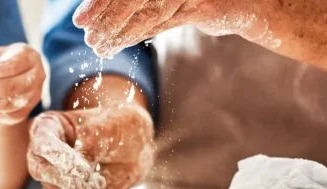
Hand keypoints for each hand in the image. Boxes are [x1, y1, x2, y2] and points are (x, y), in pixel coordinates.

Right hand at [27, 103, 153, 188]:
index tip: (74, 162)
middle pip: (39, 169)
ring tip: (100, 179)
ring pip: (56, 188)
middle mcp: (45, 152)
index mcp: (48, 126)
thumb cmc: (118, 126)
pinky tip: (103, 180)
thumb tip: (79, 172)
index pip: (41, 141)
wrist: (136, 146)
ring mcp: (55, 174)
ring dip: (80, 187)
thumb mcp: (107, 128)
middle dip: (62, 176)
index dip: (55, 154)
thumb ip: (91, 146)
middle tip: (85, 178)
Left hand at [73, 0, 269, 57]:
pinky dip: (139, 34)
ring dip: (119, 30)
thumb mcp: (167, 0)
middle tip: (84, 33)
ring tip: (99, 46)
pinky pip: (164, 21)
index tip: (80, 20)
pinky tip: (120, 45)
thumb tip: (98, 16)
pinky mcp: (202, 3)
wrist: (246, 1)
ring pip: (146, 9)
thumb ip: (138, 2)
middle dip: (104, 15)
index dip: (101, 3)